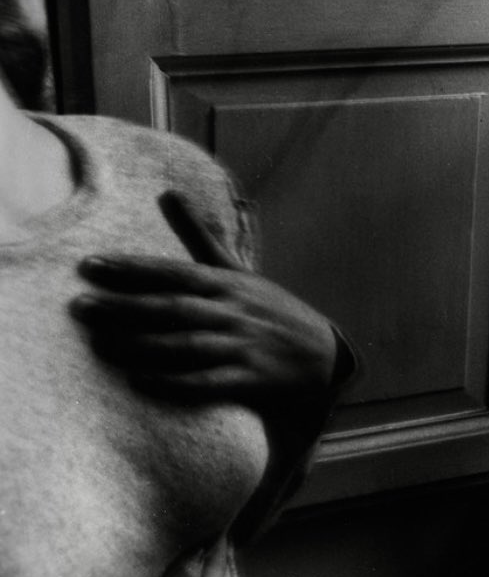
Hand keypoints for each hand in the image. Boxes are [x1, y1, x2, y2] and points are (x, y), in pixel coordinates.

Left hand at [70, 191, 341, 440]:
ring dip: (142, 346)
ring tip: (99, 346)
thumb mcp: (239, 271)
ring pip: (186, 345)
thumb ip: (201, 236)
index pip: (174, 272)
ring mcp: (243, 345)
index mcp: (228, 283)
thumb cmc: (270, 311)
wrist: (322, 356)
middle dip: (125, 307)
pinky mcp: (251, 379)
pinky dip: (174, 383)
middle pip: (173, 308)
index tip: (88, 266)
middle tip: (79, 307)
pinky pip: (208, 382)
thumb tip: (167, 192)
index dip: (131, 269)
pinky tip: (140, 382)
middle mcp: (234, 311)